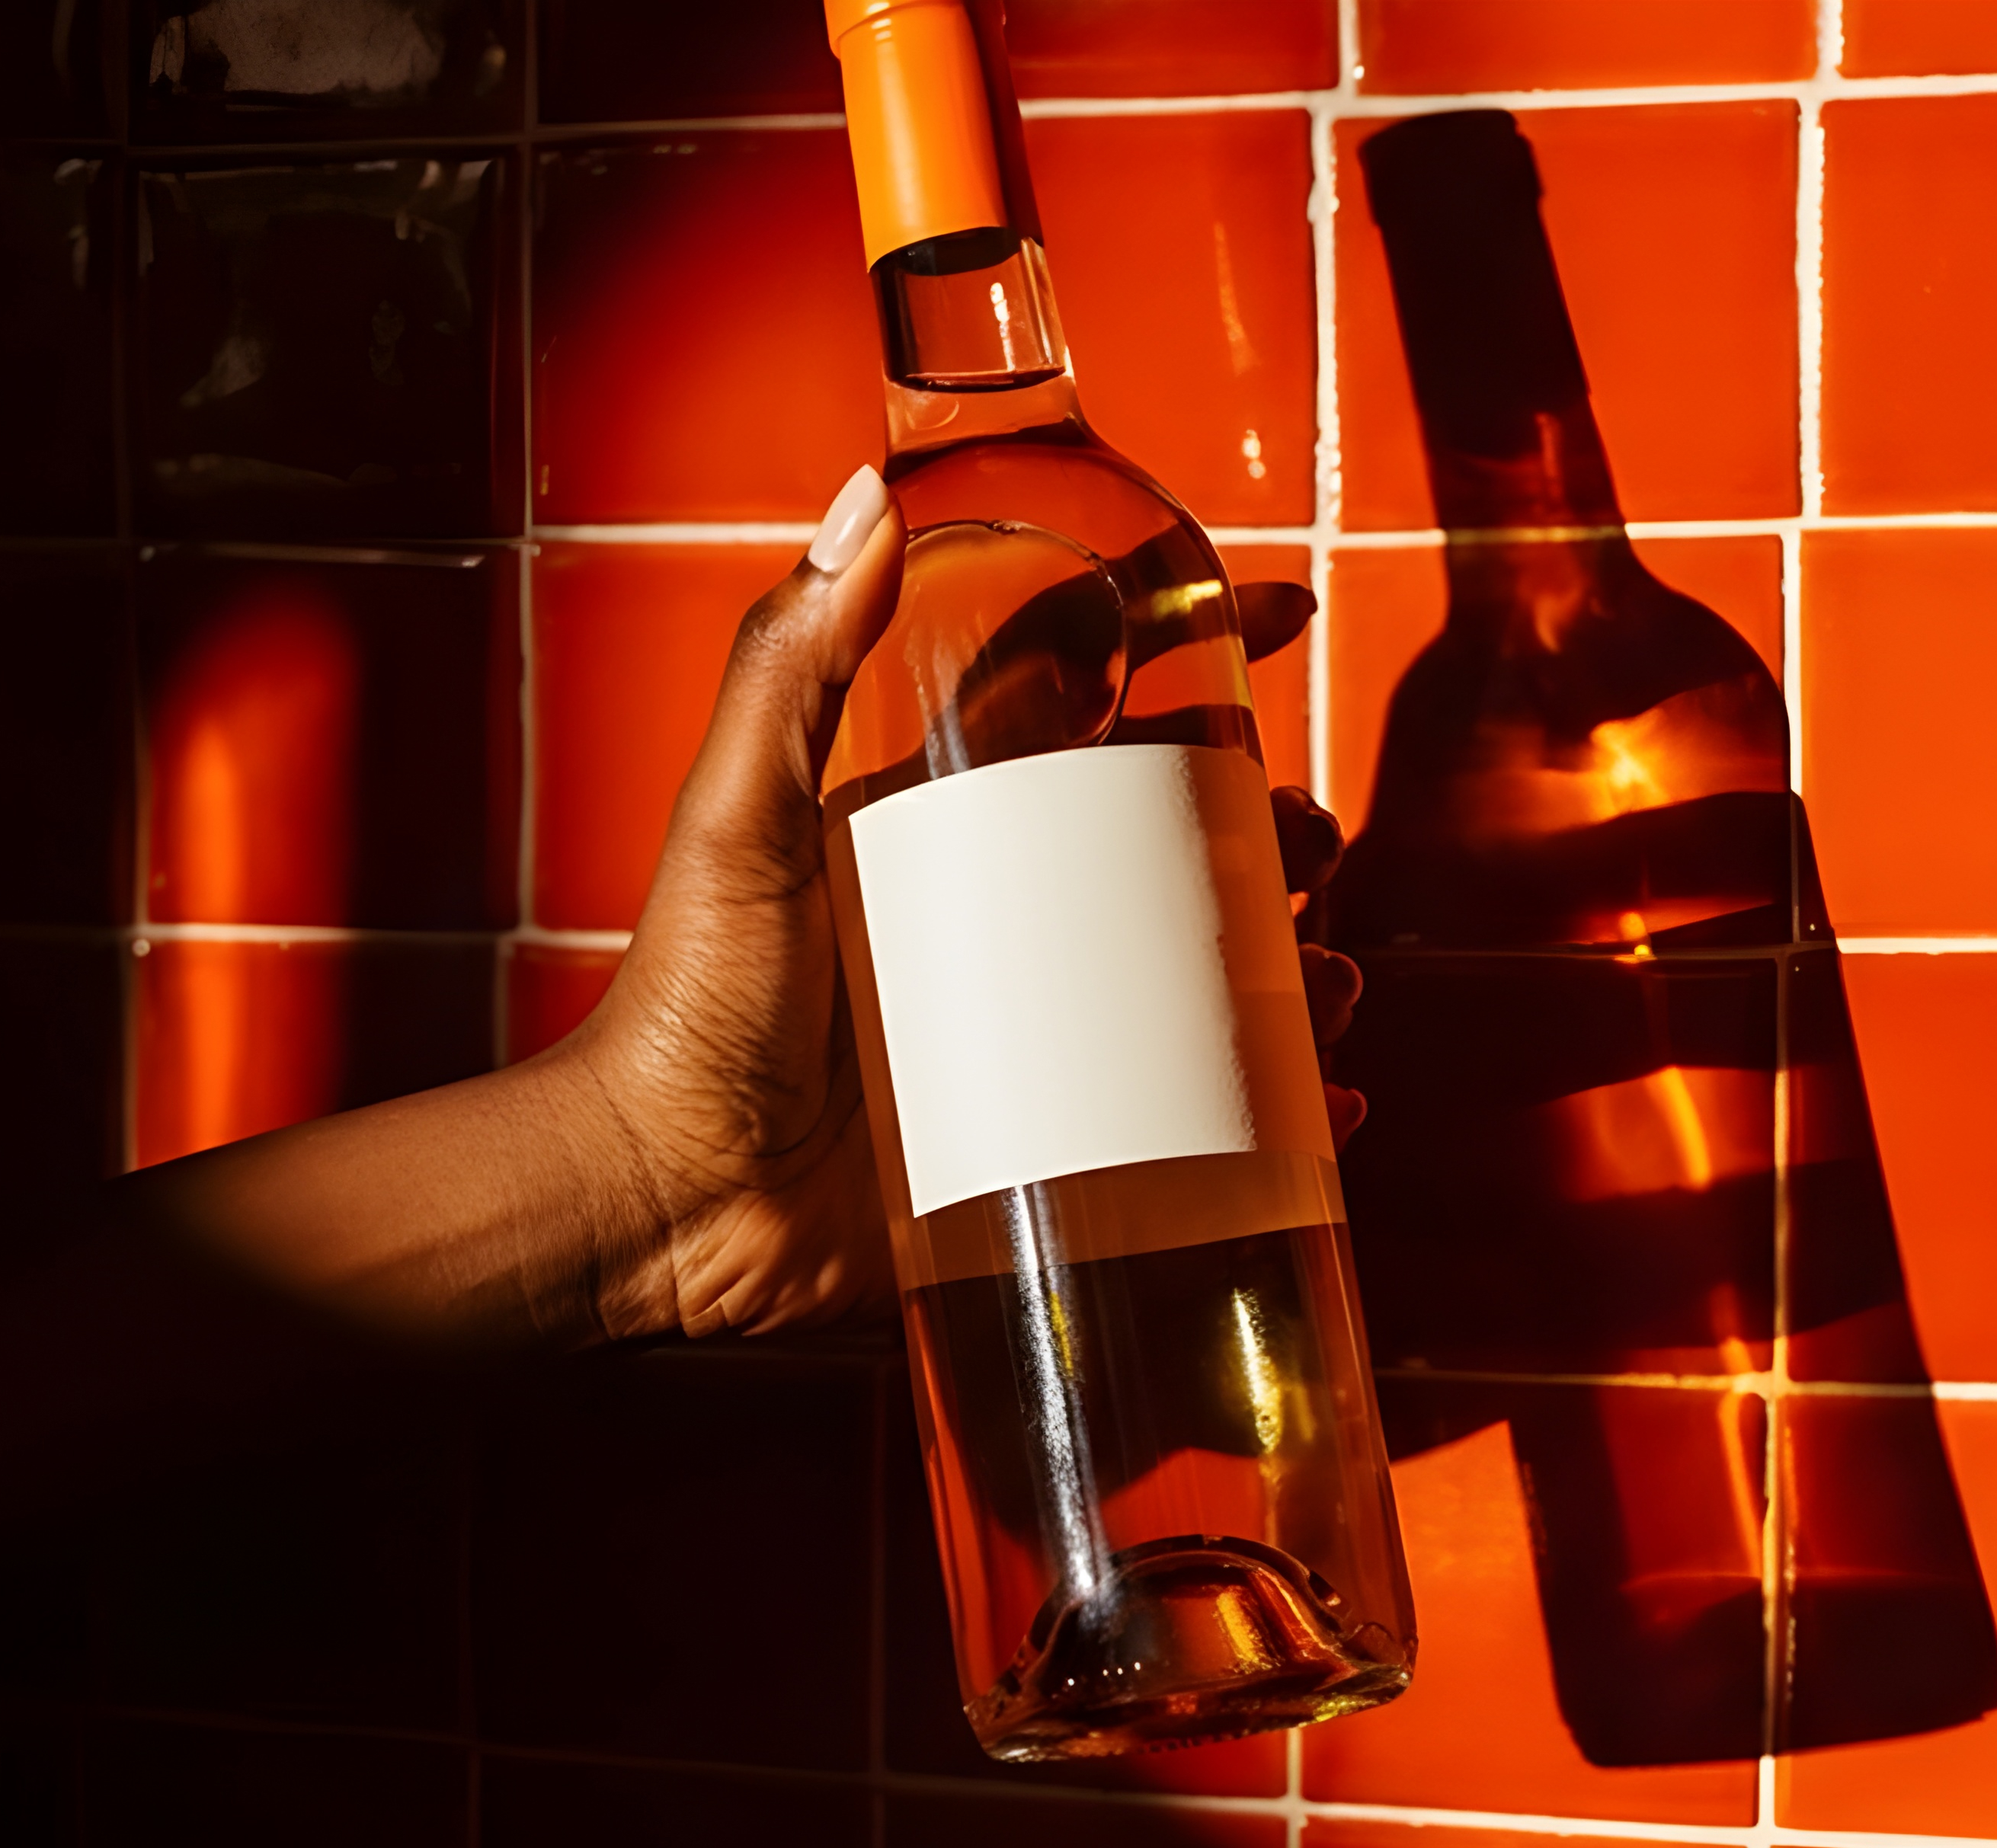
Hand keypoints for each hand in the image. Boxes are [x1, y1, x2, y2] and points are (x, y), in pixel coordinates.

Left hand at [565, 470, 1363, 1343]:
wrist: (670, 1198)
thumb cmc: (687, 1003)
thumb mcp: (736, 818)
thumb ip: (788, 665)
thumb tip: (866, 500)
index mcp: (928, 812)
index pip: (1078, 695)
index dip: (1179, 641)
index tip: (1275, 612)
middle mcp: (989, 906)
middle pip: (1164, 834)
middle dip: (1261, 823)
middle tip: (1308, 834)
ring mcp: (1025, 1021)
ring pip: (1194, 969)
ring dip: (1284, 961)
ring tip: (1326, 976)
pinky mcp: (1043, 1129)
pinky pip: (1187, 1114)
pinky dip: (1268, 1107)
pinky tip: (1324, 1104)